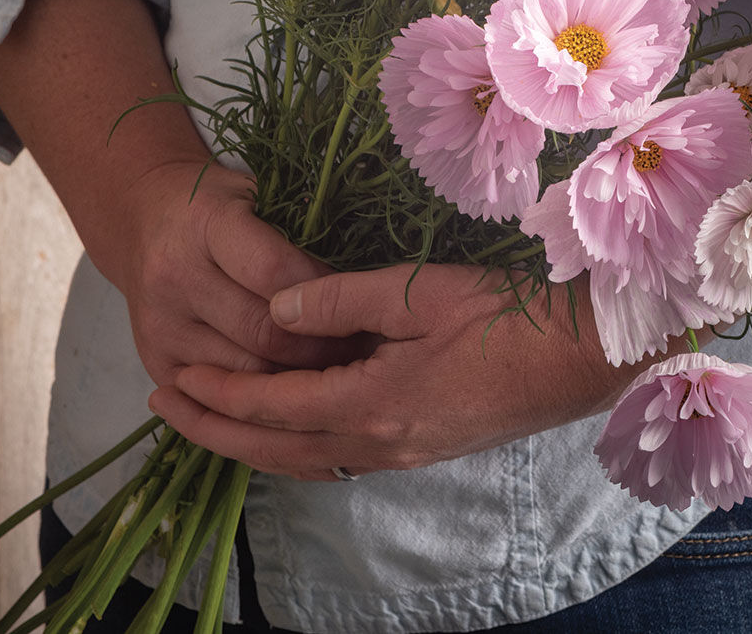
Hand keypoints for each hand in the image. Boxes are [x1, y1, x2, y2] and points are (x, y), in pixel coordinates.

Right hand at [108, 159, 360, 388]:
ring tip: (342, 374)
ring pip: (246, 374)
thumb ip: (304, 230)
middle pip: (263, 333)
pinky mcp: (156, 362)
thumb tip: (366, 280)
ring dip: (299, 381)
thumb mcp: (263, 194)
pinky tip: (300, 391)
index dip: (325, 293)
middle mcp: (174, 276)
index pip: (275, 272)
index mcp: (206, 224)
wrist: (146, 220)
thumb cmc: (225, 207)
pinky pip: (221, 398)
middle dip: (322, 347)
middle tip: (365, 352)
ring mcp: (161, 325)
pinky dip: (264, 397)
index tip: (361, 302)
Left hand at [146, 263, 642, 479]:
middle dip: (214, 431)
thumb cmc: (509, 315)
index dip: (216, 396)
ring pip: (305, 461)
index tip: (171, 378)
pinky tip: (290, 425)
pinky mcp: (424, 449)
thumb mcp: (420, 292)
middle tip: (166, 403)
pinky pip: (338, 458)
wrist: (585, 356)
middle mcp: (379, 444)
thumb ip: (340, 301)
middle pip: (275, 450)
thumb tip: (273, 312)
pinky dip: (296, 446)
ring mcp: (404, 453)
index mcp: (372, 404)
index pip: (270, 408)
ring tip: (213, 417)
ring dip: (251, 443)